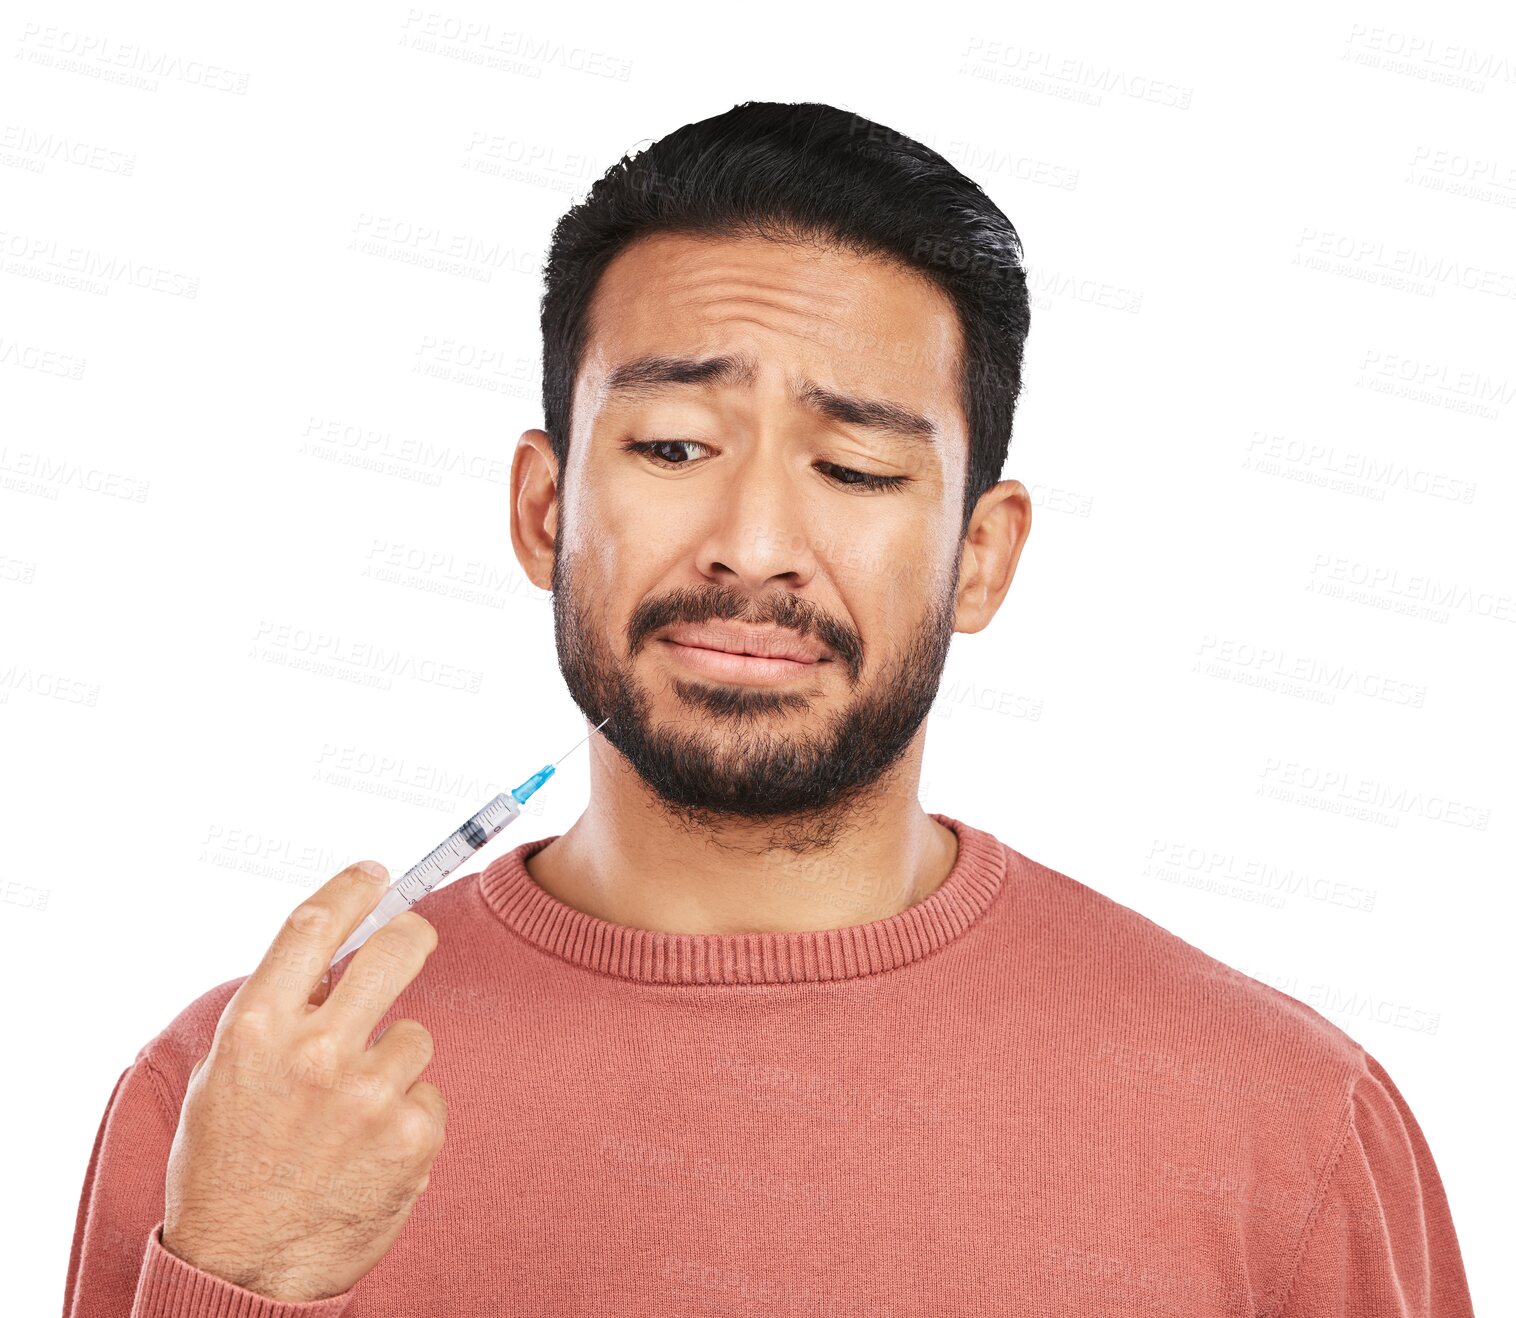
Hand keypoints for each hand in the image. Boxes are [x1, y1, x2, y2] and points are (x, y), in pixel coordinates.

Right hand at [161, 861, 445, 1301]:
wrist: (242, 1271)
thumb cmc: (227, 1168)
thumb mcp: (223, 1078)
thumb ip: (273, 1015)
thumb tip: (328, 961)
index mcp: (256, 1028)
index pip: (314, 926)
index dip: (352, 888)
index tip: (376, 872)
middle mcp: (316, 1051)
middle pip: (397, 950)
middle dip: (414, 935)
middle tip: (415, 937)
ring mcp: (370, 1093)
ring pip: (416, 1035)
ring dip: (394, 1063)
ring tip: (349, 1116)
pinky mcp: (412, 1134)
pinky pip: (429, 1094)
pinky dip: (407, 1116)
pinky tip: (369, 1151)